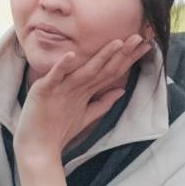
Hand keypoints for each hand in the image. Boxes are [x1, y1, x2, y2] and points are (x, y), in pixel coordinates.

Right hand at [13, 35, 149, 185]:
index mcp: (84, 88)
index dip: (129, 60)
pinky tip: (72, 55)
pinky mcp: (44, 91)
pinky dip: (63, 66)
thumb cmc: (57, 130)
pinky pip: (55, 77)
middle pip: (103, 67)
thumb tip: (122, 91)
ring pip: (84, 70)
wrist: (36, 147)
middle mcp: (73, 83)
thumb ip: (102, 103)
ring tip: (118, 43)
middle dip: (122, 53)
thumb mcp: (84, 116)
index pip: (111, 71)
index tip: (148, 48)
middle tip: (141, 37)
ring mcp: (59, 86)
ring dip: (100, 56)